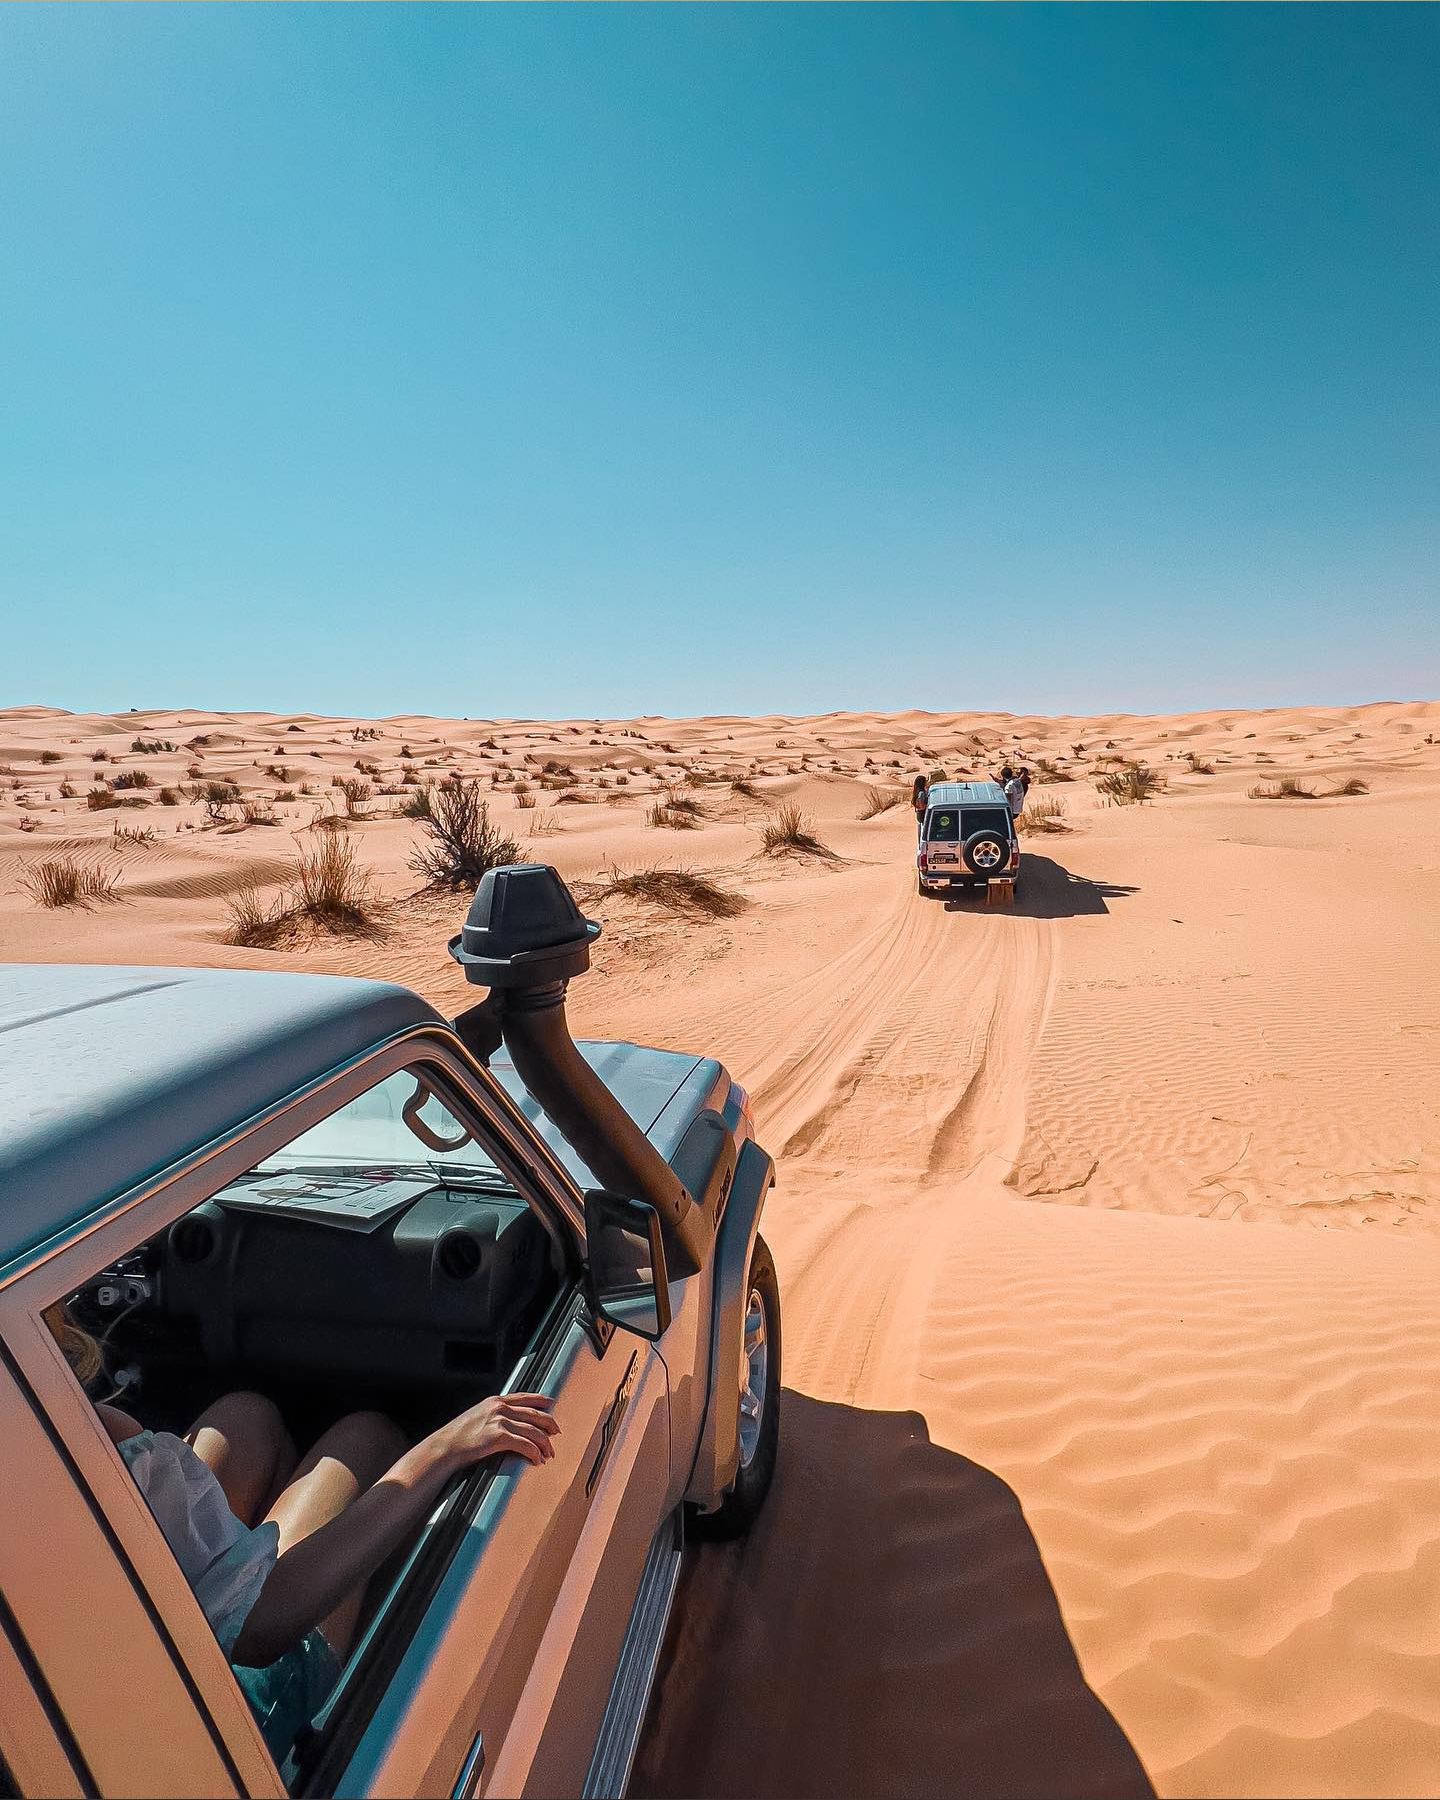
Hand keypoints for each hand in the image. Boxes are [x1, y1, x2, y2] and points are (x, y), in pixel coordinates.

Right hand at [429, 1392, 558, 1471]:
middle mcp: (499, 1407)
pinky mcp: (498, 1436)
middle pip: (534, 1413)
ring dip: (544, 1444)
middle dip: (549, 1424)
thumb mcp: (476, 1416)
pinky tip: (537, 1460)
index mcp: (495, 1401)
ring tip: (549, 1454)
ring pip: (533, 1430)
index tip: (551, 1402)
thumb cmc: (457, 1436)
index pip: (524, 1397)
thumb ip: (492, 1415)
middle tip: (557, 1433)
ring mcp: (499, 1421)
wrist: (444, 1446)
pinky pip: (525, 1444)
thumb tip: (505, 1422)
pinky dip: (534, 1453)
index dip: (540, 1400)